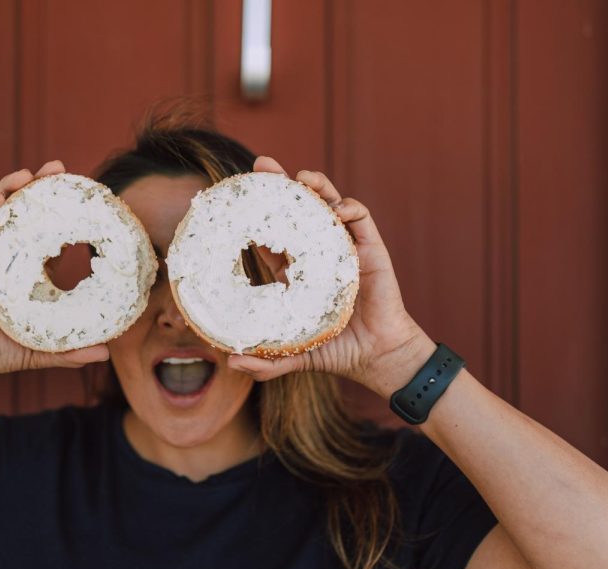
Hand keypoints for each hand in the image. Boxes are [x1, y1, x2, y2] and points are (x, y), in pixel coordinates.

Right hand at [0, 161, 109, 382]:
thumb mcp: (38, 349)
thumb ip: (69, 352)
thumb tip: (106, 355)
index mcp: (26, 271)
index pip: (49, 234)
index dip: (63, 215)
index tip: (83, 197)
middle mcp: (5, 254)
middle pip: (24, 212)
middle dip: (40, 188)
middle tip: (59, 168)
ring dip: (13, 188)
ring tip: (30, 175)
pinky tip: (0, 198)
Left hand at [227, 156, 434, 397]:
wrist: (377, 356)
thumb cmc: (337, 352)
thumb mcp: (294, 355)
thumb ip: (266, 361)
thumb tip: (230, 363)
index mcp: (297, 272)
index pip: (272, 236)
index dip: (257, 215)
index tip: (238, 197)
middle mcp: (318, 253)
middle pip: (297, 210)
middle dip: (280, 186)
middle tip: (261, 166)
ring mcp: (345, 248)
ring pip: (329, 205)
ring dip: (316, 186)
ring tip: (299, 177)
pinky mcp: (370, 250)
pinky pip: (360, 219)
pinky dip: (349, 207)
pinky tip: (337, 208)